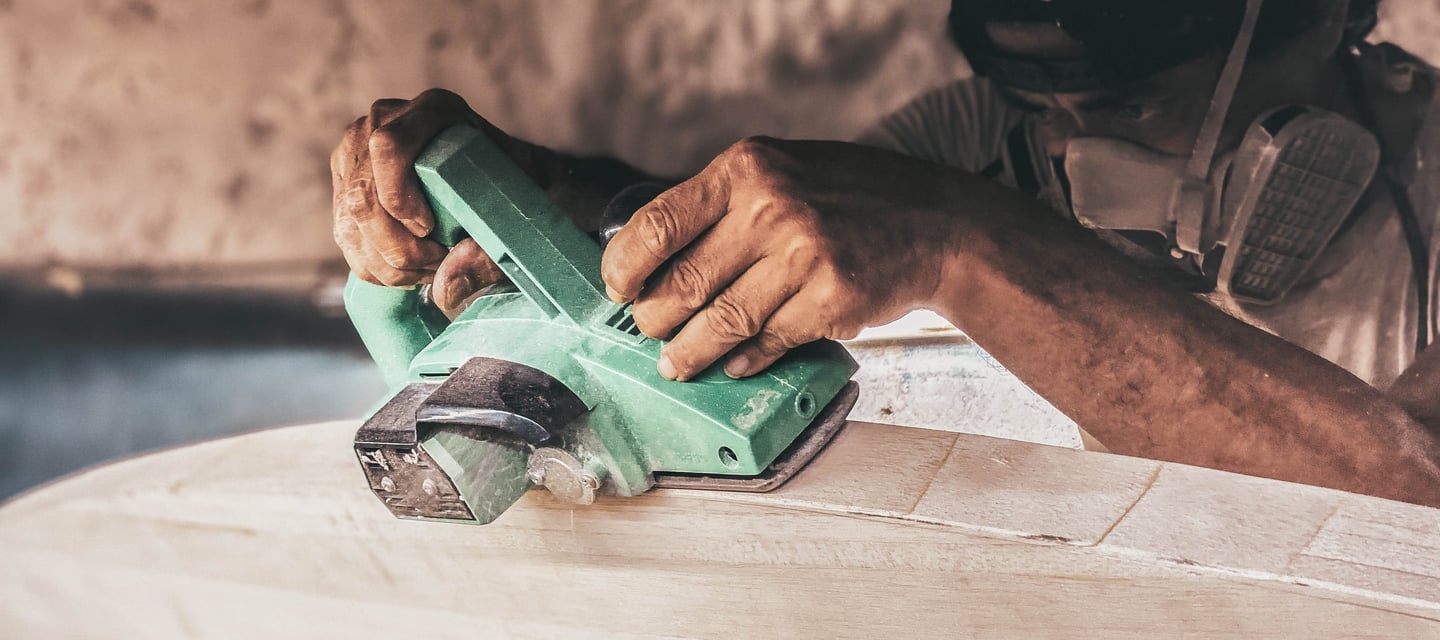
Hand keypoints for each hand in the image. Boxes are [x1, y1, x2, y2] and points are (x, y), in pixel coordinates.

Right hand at [331, 88, 545, 312]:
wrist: (502, 182)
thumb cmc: (517, 191)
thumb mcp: (520, 215)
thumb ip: (490, 253)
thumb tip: (444, 288)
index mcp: (435, 111)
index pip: (389, 147)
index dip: (399, 198)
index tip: (430, 230)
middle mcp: (386, 121)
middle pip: (362, 195)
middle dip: (396, 247)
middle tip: (436, 265)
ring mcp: (358, 151)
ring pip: (350, 222)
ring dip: (388, 263)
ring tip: (430, 270)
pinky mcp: (346, 183)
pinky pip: (345, 236)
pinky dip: (375, 266)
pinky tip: (410, 271)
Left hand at [600, 136, 972, 380]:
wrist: (936, 223)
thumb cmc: (846, 198)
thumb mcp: (779, 172)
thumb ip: (721, 206)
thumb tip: (648, 256)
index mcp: (746, 168)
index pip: (657, 224)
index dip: (625, 266)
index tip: (618, 289)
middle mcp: (772, 206)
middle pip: (683, 283)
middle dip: (654, 318)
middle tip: (649, 330)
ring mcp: (804, 254)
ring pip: (721, 323)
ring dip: (689, 353)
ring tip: (676, 363)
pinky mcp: (831, 298)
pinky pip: (767, 342)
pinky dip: (745, 359)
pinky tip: (735, 363)